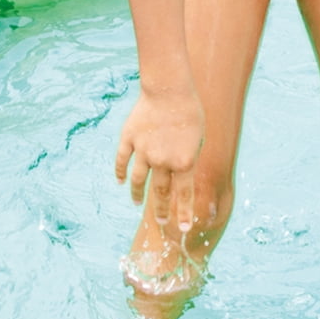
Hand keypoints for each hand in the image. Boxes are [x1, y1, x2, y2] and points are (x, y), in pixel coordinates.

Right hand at [113, 88, 204, 214]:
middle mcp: (162, 162)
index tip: (184, 228)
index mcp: (184, 163)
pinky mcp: (129, 140)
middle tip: (161, 220)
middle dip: (161, 209)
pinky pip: (122, 161)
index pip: (184, 195)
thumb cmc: (190, 112)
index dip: (184, 213)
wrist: (169, 90)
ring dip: (138, 194)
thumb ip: (188, 158)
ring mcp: (143, 152)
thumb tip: (181, 173)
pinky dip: (121, 173)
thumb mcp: (198, 138)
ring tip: (138, 203)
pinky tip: (121, 181)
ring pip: (138, 181)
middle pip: (160, 192)